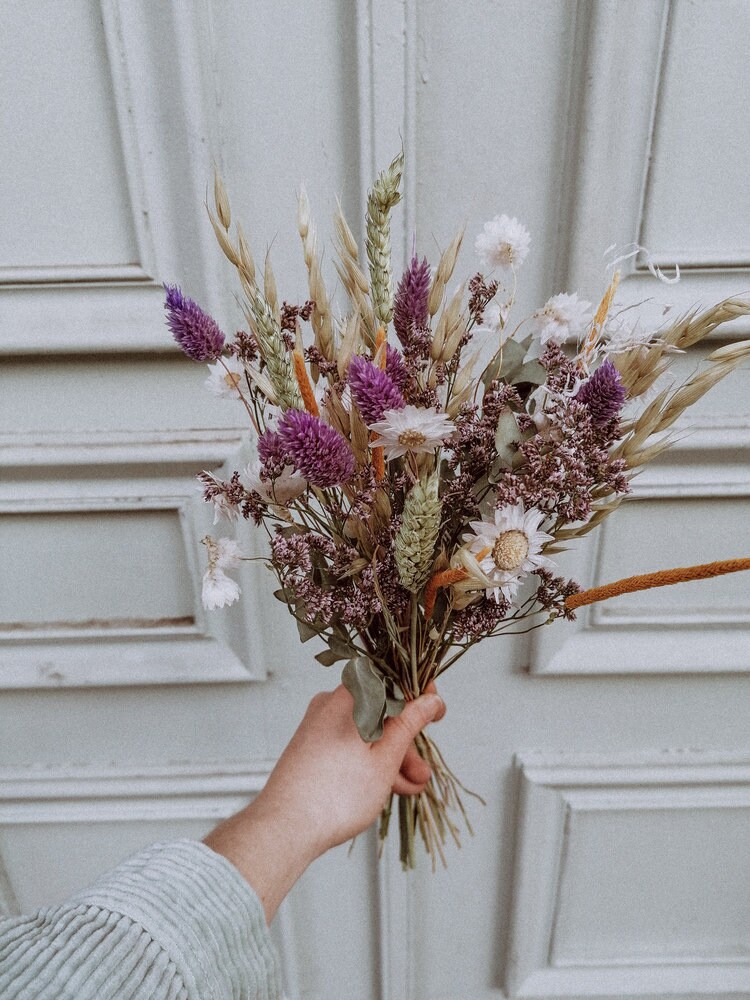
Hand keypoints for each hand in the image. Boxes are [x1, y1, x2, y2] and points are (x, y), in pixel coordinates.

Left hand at [203, 684, 444, 921]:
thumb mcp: (385, 758)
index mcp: (349, 696)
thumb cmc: (335, 794)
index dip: (418, 694)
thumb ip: (410, 724)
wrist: (284, 827)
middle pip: (381, 712)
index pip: (392, 679)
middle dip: (407, 742)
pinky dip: (369, 761)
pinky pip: (350, 744)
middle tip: (422, 771)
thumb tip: (429, 700)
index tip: (436, 711)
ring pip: (367, 732)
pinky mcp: (312, 744)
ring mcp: (319, 724)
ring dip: (391, 757)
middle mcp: (331, 703)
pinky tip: (386, 788)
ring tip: (408, 788)